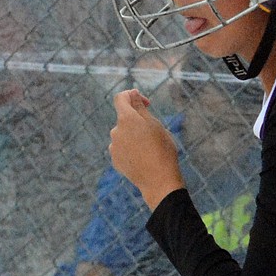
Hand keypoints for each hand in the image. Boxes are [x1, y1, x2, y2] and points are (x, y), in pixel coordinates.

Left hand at [109, 89, 184, 209]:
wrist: (159, 181)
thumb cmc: (162, 151)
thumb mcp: (156, 125)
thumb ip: (141, 108)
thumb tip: (132, 94)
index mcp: (126, 119)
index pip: (121, 98)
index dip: (132, 95)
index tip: (145, 102)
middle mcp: (115, 131)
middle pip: (124, 119)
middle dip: (137, 121)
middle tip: (154, 133)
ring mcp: (114, 147)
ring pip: (123, 135)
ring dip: (134, 136)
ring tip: (150, 149)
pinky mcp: (115, 160)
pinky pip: (122, 148)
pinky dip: (131, 149)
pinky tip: (143, 158)